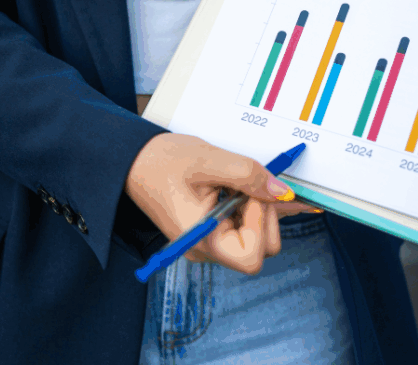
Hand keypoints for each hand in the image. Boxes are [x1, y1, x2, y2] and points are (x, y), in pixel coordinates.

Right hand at [125, 133, 311, 273]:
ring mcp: (210, 243)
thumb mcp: (208, 160)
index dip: (260, 224)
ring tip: (234, 183)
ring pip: (257, 238)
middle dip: (265, 214)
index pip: (252, 257)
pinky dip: (251, 207)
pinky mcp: (213, 232)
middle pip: (261, 249)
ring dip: (258, 208)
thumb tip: (283, 192)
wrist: (134, 161)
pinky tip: (240, 187)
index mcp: (202, 241)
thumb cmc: (162, 161)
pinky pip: (245, 227)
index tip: (249, 193)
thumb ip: (248, 175)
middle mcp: (207, 250)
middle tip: (247, 184)